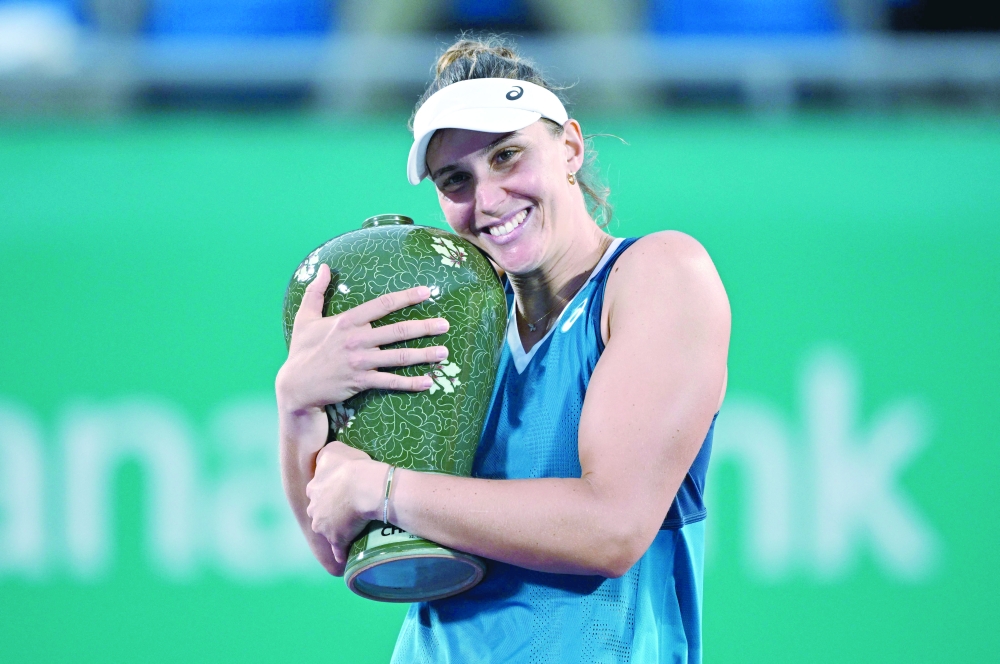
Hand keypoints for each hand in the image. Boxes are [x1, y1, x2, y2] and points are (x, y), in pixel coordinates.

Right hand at [276, 263, 449, 413]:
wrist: (295, 386)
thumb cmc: (301, 350)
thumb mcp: (305, 318)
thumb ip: (315, 291)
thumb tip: (322, 267)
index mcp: (347, 322)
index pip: (382, 305)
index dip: (406, 297)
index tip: (426, 292)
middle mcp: (357, 340)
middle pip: (398, 331)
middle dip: (425, 327)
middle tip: (446, 324)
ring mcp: (360, 362)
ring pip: (399, 357)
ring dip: (424, 355)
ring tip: (445, 352)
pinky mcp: (361, 382)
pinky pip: (391, 382)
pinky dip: (410, 383)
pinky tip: (428, 382)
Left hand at [305, 441, 384, 564]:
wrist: (365, 487)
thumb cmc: (352, 466)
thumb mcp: (334, 450)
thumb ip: (325, 455)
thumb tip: (321, 460)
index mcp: (313, 488)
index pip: (317, 492)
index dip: (328, 491)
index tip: (339, 491)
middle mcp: (314, 508)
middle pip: (319, 512)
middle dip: (328, 512)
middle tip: (345, 509)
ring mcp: (324, 526)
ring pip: (326, 531)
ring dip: (334, 531)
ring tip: (349, 530)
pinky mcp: (337, 540)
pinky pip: (337, 551)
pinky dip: (340, 554)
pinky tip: (343, 558)